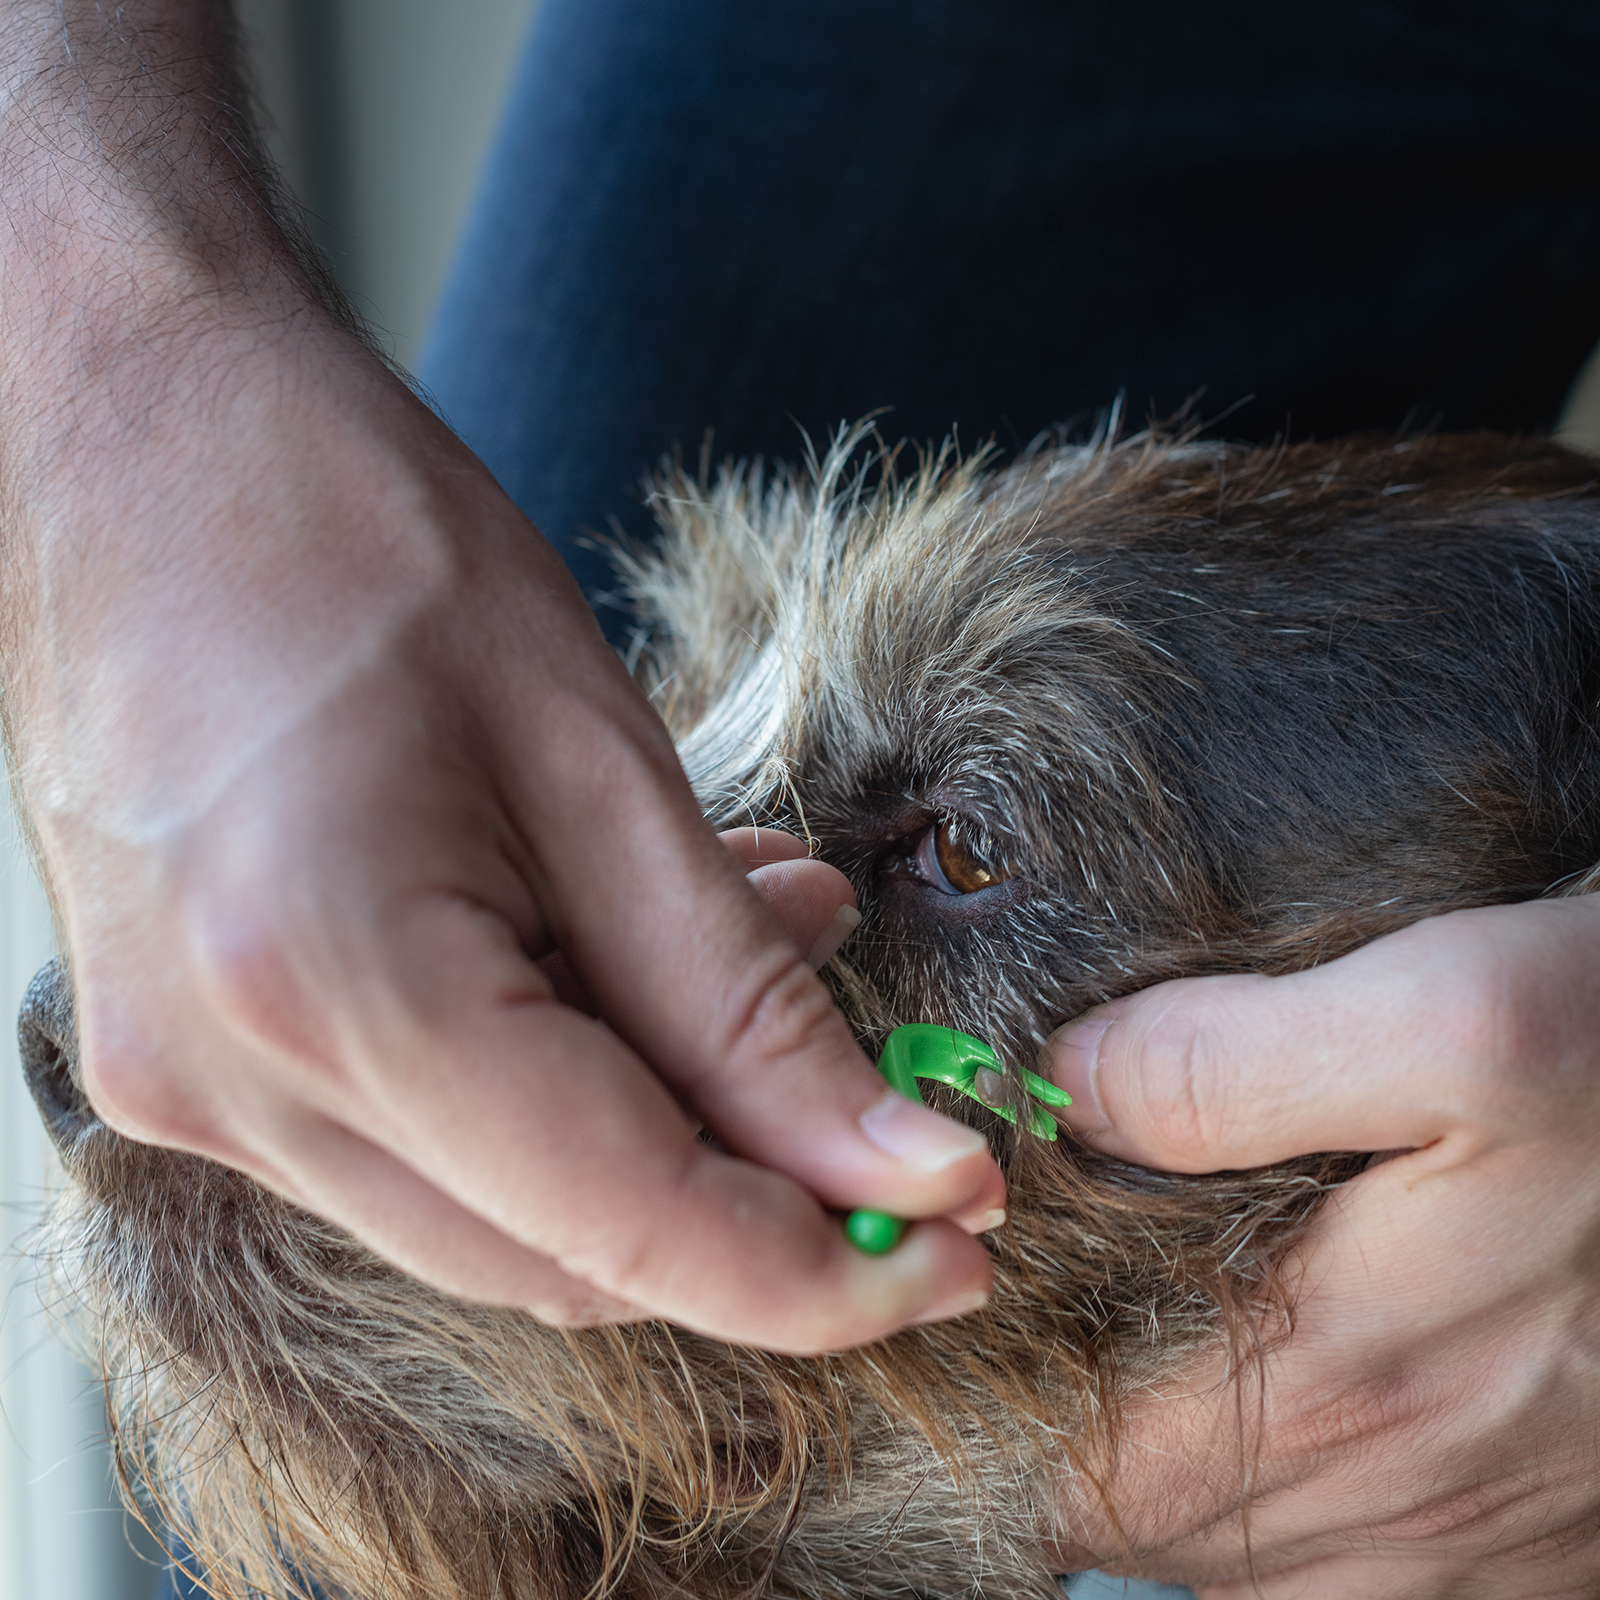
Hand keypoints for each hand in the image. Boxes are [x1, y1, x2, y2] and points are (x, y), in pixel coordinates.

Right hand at [1, 2, 1001, 1355]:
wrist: (140, 440)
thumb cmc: (362, 538)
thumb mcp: (597, 758)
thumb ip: (740, 996)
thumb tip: (889, 1158)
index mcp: (331, 987)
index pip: (624, 1224)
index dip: (816, 1269)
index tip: (963, 1248)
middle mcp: (230, 1085)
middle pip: (560, 1252)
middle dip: (752, 1210)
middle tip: (897, 1121)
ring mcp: (187, 1087)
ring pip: (493, 1216)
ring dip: (661, 1138)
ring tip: (774, 967)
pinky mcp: (188, 1059)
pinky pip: (416, 1143)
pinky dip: (556, 1091)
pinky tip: (629, 965)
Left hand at [1041, 895, 1599, 1597]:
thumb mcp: (1455, 1016)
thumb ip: (1230, 1067)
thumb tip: (1060, 1093)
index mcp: (1355, 1378)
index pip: (1085, 1465)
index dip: (998, 1396)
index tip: (960, 1308)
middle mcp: (1417, 1499)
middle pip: (1157, 1527)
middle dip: (1068, 1440)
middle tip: (1028, 1319)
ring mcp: (1498, 1541)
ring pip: (1255, 1571)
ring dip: (1175, 1485)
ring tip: (1135, 1362)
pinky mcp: (1562, 1537)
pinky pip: (1369, 1581)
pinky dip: (1295, 1524)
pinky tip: (1290, 1422)